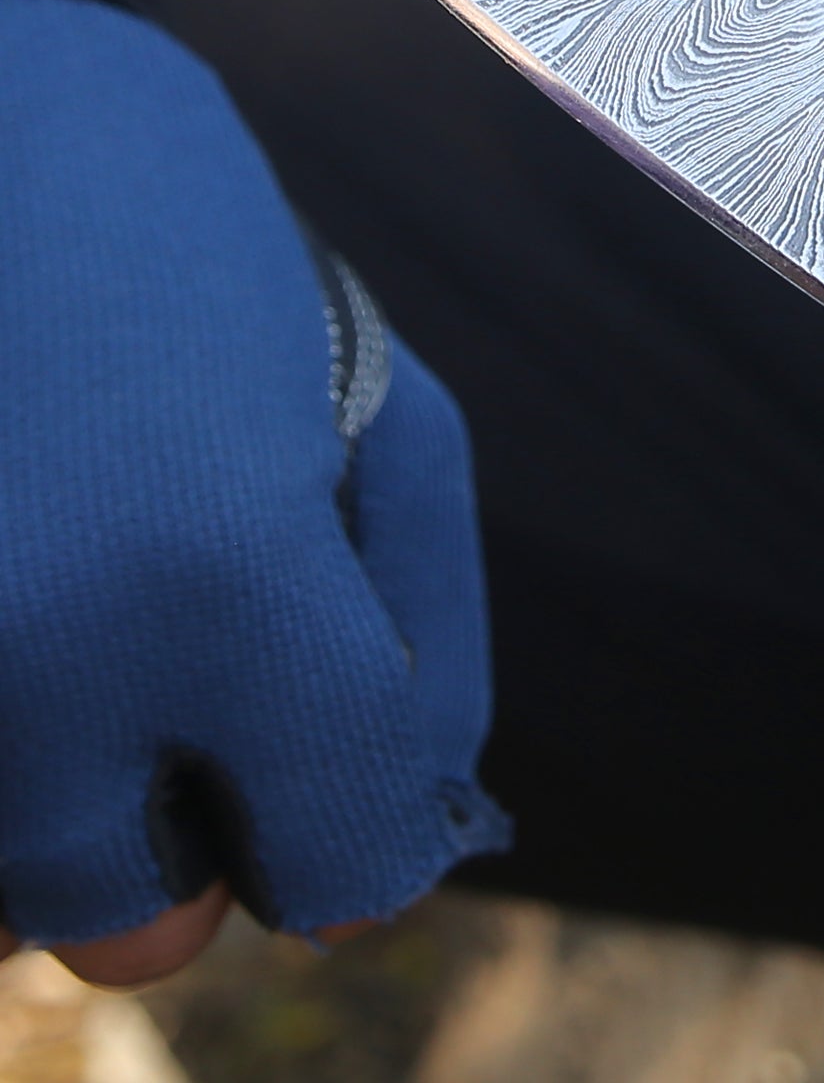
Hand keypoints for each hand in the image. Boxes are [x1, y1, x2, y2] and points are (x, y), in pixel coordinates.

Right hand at [0, 0, 504, 984]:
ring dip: (70, 798)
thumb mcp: (394, 420)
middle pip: (136, 919)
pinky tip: (29, 578)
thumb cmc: (211, 256)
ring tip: (94, 607)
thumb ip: (428, 643)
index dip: (367, 832)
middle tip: (200, 677)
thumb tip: (414, 842)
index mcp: (225, 583)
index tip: (353, 777)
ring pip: (2, 885)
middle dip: (200, 835)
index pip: (346, 861)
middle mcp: (36, 662)